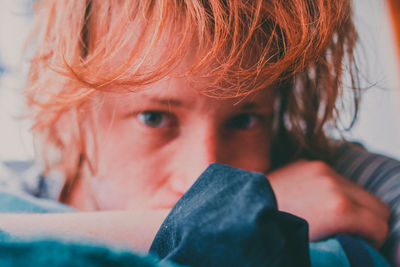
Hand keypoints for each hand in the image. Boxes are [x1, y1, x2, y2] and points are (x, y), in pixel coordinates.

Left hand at [267, 160, 389, 246]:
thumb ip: (347, 240)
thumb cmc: (277, 234)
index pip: (381, 225)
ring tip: (329, 217)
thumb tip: (360, 243)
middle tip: (349, 234)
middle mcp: (334, 183)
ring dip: (353, 204)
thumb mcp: (318, 244)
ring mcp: (320, 169)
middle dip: (369, 222)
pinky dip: (335, 190)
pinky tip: (315, 201)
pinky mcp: (309, 163)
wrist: (243, 211)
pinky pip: (337, 178)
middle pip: (377, 205)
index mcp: (339, 209)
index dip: (372, 241)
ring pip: (358, 190)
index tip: (358, 246)